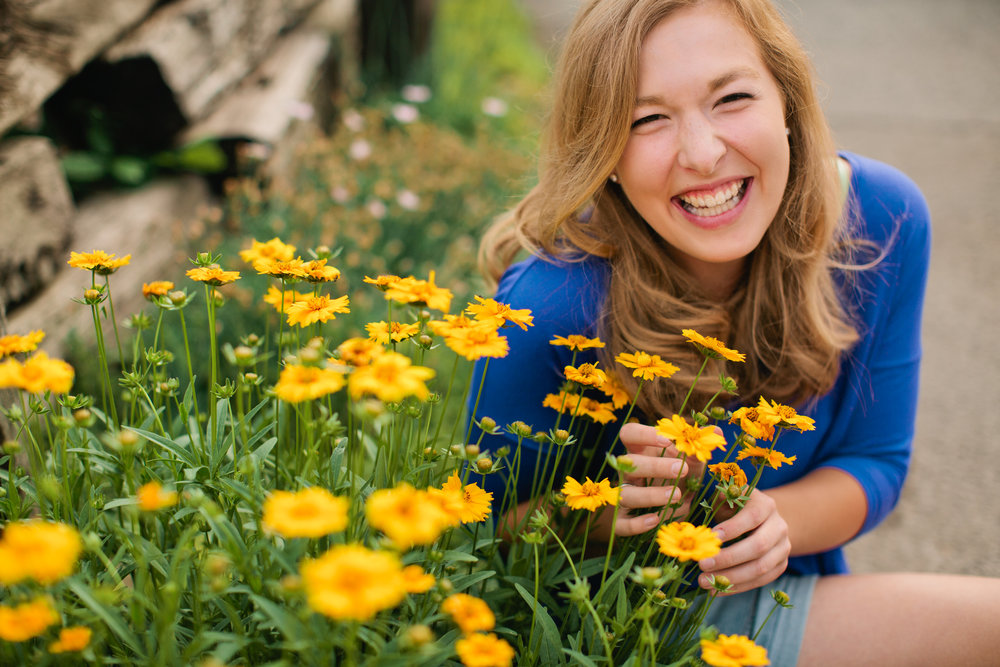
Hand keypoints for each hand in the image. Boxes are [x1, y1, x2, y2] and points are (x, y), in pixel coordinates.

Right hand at [593, 423, 704, 538]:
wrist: (673, 509)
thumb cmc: (680, 478)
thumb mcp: (692, 462)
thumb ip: (700, 447)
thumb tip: (718, 431)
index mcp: (640, 451)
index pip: (629, 433)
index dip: (642, 434)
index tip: (666, 441)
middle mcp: (628, 472)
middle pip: (628, 462)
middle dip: (654, 466)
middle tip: (681, 469)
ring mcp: (623, 495)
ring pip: (626, 493)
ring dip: (650, 495)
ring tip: (676, 496)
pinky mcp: (622, 521)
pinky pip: (621, 524)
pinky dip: (636, 524)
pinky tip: (656, 519)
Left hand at [697, 488, 789, 594]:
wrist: (760, 521)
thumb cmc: (733, 508)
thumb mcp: (726, 498)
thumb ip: (717, 501)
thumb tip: (696, 512)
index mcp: (765, 505)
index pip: (752, 517)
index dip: (733, 528)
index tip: (711, 537)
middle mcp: (779, 527)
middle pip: (758, 546)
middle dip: (728, 558)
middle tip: (702, 564)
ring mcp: (783, 548)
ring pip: (761, 568)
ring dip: (731, 577)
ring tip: (704, 581)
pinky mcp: (780, 565)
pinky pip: (760, 581)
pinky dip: (737, 587)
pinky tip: (716, 589)